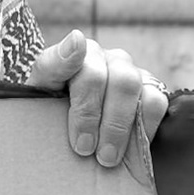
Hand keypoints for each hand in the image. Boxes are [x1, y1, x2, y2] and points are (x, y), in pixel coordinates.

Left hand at [27, 28, 168, 179]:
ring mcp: (125, 69)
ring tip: (107, 157)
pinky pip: (155, 100)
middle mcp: (97, 56)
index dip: (69, 54)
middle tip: (84, 149)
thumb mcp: (39, 103)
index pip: (64, 53)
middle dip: (91, 114)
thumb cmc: (53, 119)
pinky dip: (144, 126)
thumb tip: (76, 38)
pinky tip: (130, 145)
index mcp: (64, 57)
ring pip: (129, 85)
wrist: (78, 137)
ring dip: (118, 125)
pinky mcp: (149, 87)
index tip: (75, 47)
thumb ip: (52, 73)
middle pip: (100, 75)